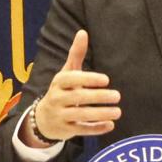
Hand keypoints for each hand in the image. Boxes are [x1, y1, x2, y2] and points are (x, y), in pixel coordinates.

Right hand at [25, 30, 121, 145]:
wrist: (43, 118)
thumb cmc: (62, 90)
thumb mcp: (67, 73)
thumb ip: (76, 54)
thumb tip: (83, 32)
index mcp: (59, 82)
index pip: (72, 79)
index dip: (88, 79)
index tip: (106, 80)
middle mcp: (57, 98)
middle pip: (78, 97)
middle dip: (98, 97)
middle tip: (117, 95)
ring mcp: (60, 115)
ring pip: (81, 115)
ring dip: (100, 114)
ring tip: (118, 112)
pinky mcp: (66, 129)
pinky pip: (81, 130)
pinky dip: (96, 129)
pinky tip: (110, 125)